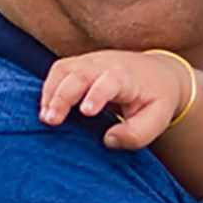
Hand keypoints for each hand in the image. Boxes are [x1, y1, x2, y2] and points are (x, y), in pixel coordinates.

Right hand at [39, 48, 192, 150]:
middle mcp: (106, 64)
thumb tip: (108, 140)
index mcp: (128, 77)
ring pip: (63, 69)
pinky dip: (48, 89)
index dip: (97, 94)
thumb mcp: (156, 120)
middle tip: (51, 121)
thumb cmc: (155, 100)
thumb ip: (136, 135)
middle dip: (63, 96)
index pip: (110, 81)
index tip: (86, 113)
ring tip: (45, 118)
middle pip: (80, 74)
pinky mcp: (78, 65)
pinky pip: (58, 71)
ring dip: (50, 92)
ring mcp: (89, 61)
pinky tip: (45, 109)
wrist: (157, 73)